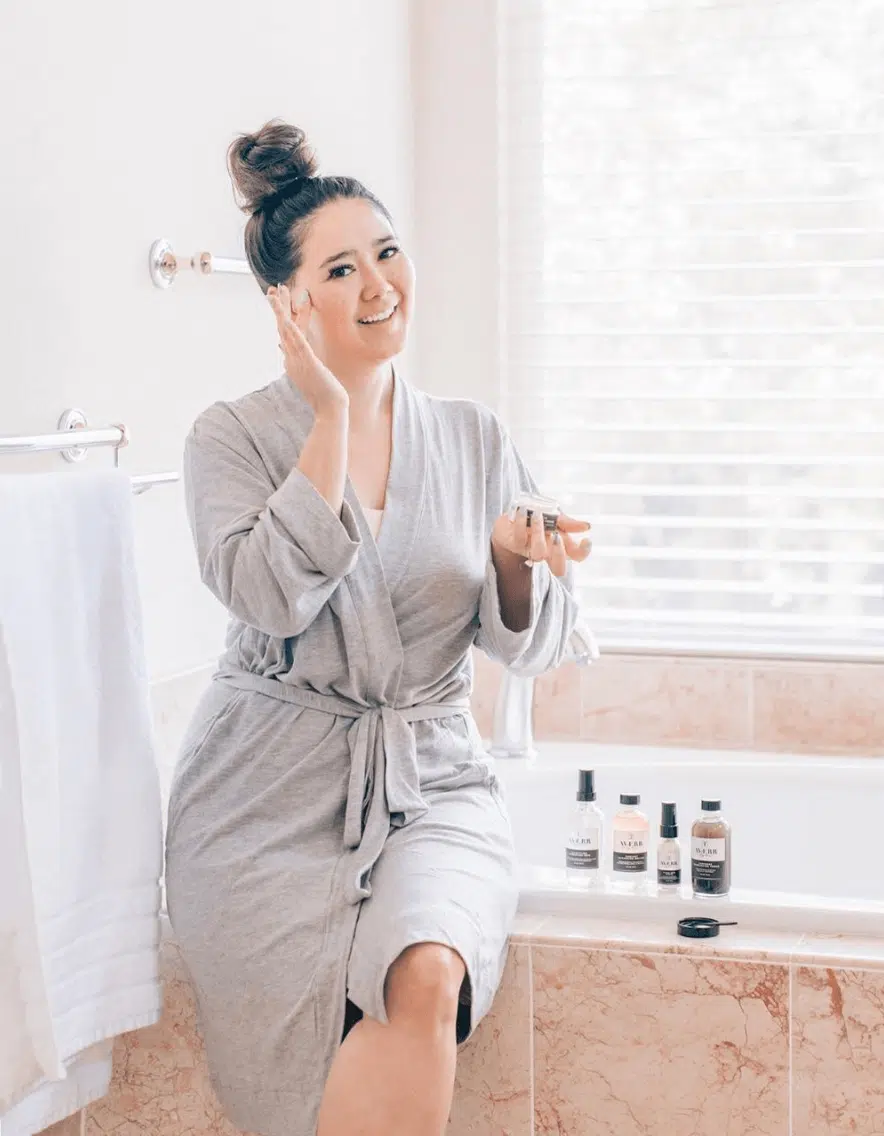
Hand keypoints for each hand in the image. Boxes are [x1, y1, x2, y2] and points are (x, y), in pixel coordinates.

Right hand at [267, 283, 348, 415]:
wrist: (329, 410)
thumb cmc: (323, 393)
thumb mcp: (310, 372)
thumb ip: (300, 359)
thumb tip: (289, 349)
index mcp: (293, 358)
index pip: (288, 332)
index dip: (284, 314)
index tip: (278, 297)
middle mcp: (292, 359)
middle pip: (282, 328)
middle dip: (279, 308)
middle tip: (273, 289)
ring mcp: (298, 362)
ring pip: (287, 333)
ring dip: (280, 313)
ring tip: (273, 296)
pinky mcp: (309, 365)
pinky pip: (299, 345)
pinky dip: (292, 332)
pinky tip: (286, 320)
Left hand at [491, 507, 590, 577]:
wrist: (511, 514)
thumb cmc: (536, 517)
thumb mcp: (555, 515)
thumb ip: (568, 523)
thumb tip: (586, 526)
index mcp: (559, 545)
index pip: (576, 556)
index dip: (583, 552)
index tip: (586, 539)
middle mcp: (546, 552)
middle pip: (559, 569)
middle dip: (559, 553)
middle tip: (557, 535)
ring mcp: (530, 550)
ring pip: (538, 554)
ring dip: (539, 533)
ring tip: (537, 514)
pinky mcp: (513, 544)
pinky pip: (519, 538)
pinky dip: (521, 522)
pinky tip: (522, 510)